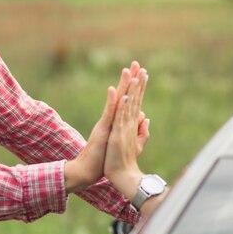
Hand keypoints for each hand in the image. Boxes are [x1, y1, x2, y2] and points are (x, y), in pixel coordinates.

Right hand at [64, 61, 144, 191]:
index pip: (130, 100)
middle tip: (136, 63)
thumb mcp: (125, 142)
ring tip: (127, 70)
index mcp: (117, 121)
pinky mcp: (102, 129)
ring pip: (116, 101)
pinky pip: (108, 113)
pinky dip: (112, 101)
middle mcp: (111, 118)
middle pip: (123, 95)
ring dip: (122, 85)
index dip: (136, 87)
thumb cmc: (104, 159)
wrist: (89, 170)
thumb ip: (136, 129)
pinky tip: (114, 90)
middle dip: (131, 79)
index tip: (143, 73)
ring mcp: (106, 122)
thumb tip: (144, 117)